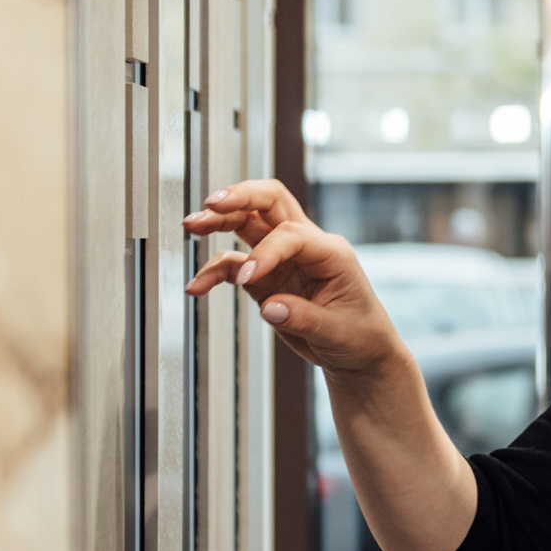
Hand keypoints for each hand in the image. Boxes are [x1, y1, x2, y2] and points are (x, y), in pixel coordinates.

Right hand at [184, 179, 400, 373]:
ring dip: (219, 220)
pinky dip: (213, 271)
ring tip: (191, 225)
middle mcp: (306, 247)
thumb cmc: (360, 334)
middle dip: (240, 197)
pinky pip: (234, 264)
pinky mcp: (265, 277)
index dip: (265, 253)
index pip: (291, 234)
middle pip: (270, 202)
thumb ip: (303, 317)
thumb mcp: (338, 331)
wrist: (359, 353)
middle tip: (212, 204)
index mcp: (330, 251)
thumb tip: (268, 308)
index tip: (246, 280)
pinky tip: (197, 285)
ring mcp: (283, 259)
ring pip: (248, 223)